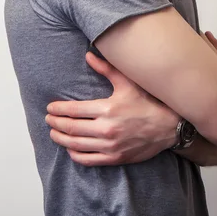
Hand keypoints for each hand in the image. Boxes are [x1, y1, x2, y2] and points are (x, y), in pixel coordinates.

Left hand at [45, 51, 179, 165]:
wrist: (168, 127)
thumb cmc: (148, 102)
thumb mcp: (127, 83)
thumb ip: (106, 69)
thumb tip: (88, 56)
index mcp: (107, 108)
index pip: (73, 110)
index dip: (58, 109)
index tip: (50, 107)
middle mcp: (106, 129)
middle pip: (70, 128)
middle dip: (55, 123)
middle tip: (48, 119)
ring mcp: (109, 146)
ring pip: (75, 144)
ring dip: (60, 138)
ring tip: (54, 133)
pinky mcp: (114, 158)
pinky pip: (87, 159)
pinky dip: (74, 154)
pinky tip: (71, 147)